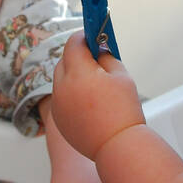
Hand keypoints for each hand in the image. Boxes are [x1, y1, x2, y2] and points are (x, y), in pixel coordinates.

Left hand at [50, 33, 144, 161]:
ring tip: (93, 82)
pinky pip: (61, 98)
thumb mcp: (122, 76)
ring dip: (73, 76)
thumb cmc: (124, 110)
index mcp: (78, 73)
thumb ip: (107, 57)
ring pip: (61, 80)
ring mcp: (57, 104)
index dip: (84, 37)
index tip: (93, 36)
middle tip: (94, 58)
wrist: (117, 146)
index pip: (73, 44)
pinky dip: (71, 94)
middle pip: (63, 61)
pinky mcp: (58, 119)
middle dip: (77, 56)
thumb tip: (99, 50)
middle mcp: (62, 87)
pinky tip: (89, 102)